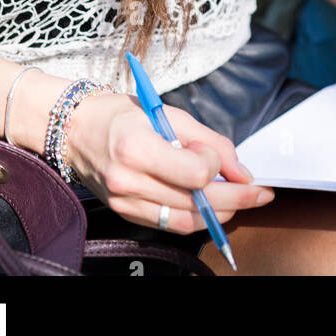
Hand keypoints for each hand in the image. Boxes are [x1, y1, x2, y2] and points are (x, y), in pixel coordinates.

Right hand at [65, 92, 273, 233]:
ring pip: (185, 221)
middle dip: (236, 199)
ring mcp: (125, 202)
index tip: (221, 156)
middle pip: (195, 202)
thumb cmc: (120, 114)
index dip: (216, 166)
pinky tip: (213, 207)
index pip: (194, 174)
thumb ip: (208, 140)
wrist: (75, 129)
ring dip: (221, 213)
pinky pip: (169, 223)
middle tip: (261, 193)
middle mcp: (128, 181)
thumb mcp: (166, 112)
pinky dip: (196, 218)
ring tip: (242, 200)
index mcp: (137, 148)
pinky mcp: (126, 213)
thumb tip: (240, 170)